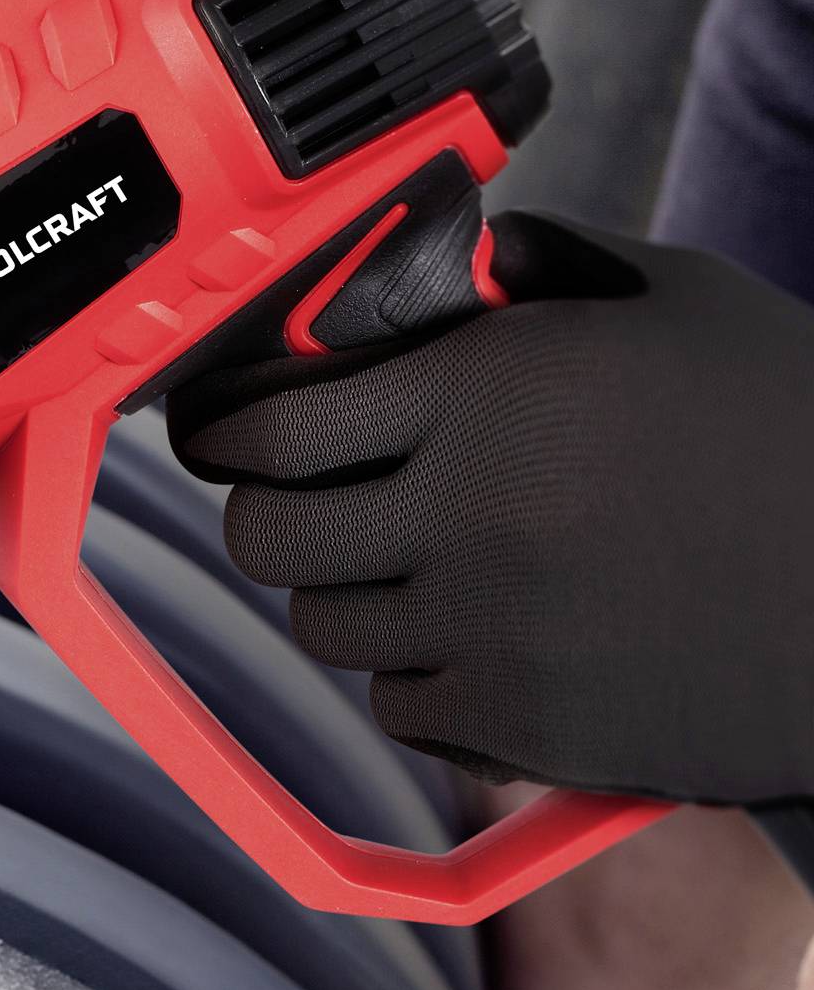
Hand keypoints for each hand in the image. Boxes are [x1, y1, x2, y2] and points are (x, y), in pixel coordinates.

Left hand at [167, 211, 813, 803]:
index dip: (232, 433)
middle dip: (274, 518)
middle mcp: (472, 511)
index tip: (230, 436)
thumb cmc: (790, 433)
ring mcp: (490, 628)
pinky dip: (426, 678)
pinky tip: (495, 640)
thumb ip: (541, 276)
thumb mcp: (677, 307)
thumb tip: (445, 265)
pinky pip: (401, 706)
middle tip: (309, 505)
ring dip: (355, 596)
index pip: (274, 425)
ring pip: (327, 625)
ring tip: (428, 569)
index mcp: (495, 391)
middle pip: (267, 537)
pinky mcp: (519, 725)